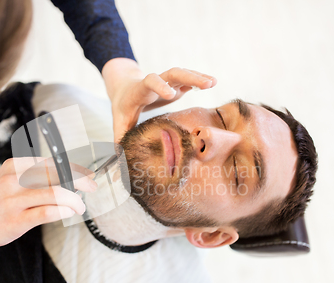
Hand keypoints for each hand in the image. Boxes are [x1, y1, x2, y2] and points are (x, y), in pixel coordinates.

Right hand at [0, 157, 96, 247]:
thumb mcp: (10, 179)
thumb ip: (35, 176)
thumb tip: (71, 177)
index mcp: (15, 165)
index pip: (53, 162)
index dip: (75, 169)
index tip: (88, 176)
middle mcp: (14, 179)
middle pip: (57, 174)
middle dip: (80, 181)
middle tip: (92, 188)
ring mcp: (14, 200)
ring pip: (55, 193)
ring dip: (75, 200)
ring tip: (80, 206)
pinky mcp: (16, 220)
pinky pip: (47, 212)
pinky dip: (64, 211)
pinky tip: (69, 213)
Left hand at [102, 59, 216, 142]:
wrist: (125, 87)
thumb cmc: (123, 107)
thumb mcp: (119, 121)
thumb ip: (120, 137)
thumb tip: (120, 158)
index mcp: (140, 91)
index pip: (150, 83)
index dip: (159, 87)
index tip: (171, 96)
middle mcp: (155, 82)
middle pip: (172, 73)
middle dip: (188, 77)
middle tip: (206, 85)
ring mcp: (166, 82)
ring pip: (182, 74)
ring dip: (197, 77)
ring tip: (213, 82)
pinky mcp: (174, 84)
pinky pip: (188, 79)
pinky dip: (199, 79)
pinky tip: (212, 81)